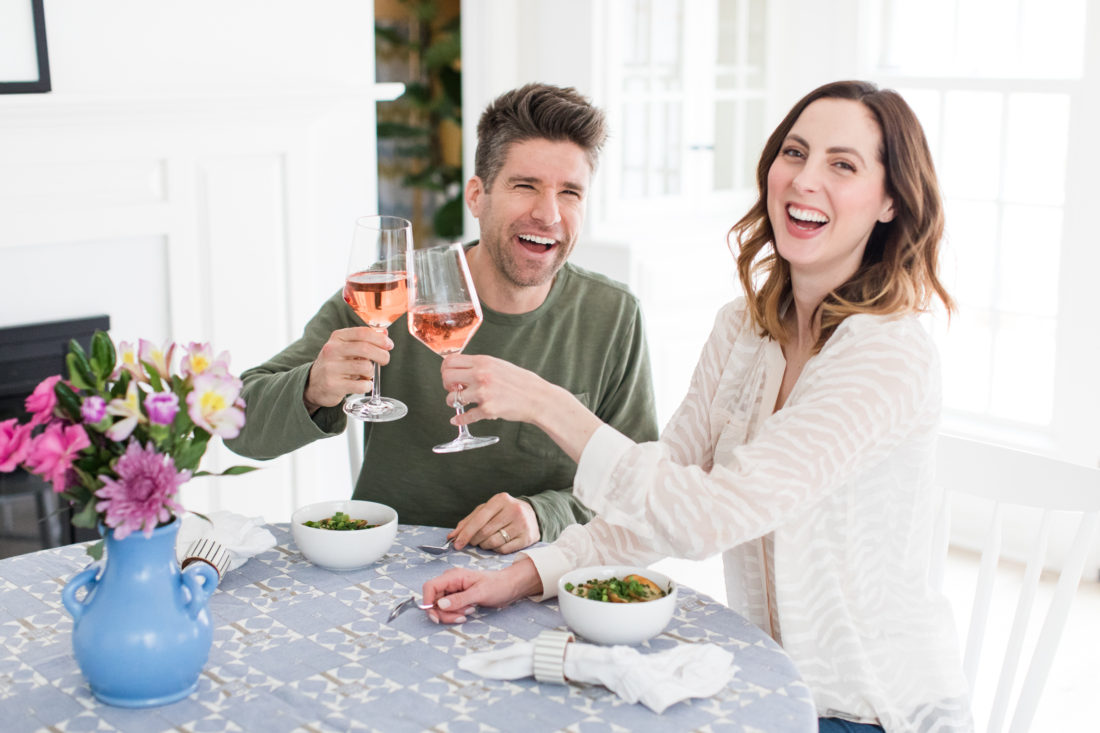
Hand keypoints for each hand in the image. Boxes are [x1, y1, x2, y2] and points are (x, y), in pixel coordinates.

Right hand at [303, 327, 392, 411]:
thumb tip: (384, 332)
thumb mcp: (346, 347)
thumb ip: (364, 339)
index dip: (380, 339)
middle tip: (385, 360)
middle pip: (365, 349)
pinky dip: (367, 385)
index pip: (363, 332)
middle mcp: (332, 350)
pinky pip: (361, 385)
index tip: (389, 345)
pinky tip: (363, 384)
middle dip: (382, 355)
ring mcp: (331, 368)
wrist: (313, 383)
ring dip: (372, 372)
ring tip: (367, 374)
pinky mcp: (333, 385)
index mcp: (337, 337)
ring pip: (365, 367)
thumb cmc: (336, 363)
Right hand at [422, 558, 542, 623]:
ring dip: (452, 614)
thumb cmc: (498, 585)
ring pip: (440, 607)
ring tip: (469, 612)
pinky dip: (456, 614)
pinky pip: (449, 609)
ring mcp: (453, 591)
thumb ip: (459, 599)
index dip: (428, 602)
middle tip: (461, 617)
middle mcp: (450, 582)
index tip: (435, 616)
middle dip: (444, 613)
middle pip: (434, 601)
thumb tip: (439, 604)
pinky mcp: (458, 598)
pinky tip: (469, 612)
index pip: (430, 587)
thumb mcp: (480, 593)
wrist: (510, 586)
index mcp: (453, 576)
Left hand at [440, 353, 602, 462]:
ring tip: (459, 403)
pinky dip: (459, 420)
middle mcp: (481, 375)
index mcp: (483, 361)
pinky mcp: (488, 410)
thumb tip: (461, 370)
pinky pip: (465, 416)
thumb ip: (480, 366)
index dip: (445, 370)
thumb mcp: (499, 365)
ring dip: (452, 402)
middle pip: (447, 377)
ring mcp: (484, 393)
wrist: (538, 398)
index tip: (450, 377)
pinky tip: (457, 420)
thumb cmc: (521, 382)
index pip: (451, 361)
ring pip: (452, 398)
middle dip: (446, 385)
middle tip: (454, 390)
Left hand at [449, 492, 539, 553]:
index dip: (466, 533)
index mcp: (501, 499)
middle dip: (474, 540)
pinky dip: (496, 550)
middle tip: (472, 542)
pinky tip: (497, 545)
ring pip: (494, 542)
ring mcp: (522, 524)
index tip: (456, 544)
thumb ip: (469, 521)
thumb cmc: (504, 513)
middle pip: (485, 532)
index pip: (479, 519)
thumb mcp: (487, 511)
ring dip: (485, 546)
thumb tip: (452, 536)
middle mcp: (513, 510)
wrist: (532, 515)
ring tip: (485, 542)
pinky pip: (504, 550)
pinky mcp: (527, 537)